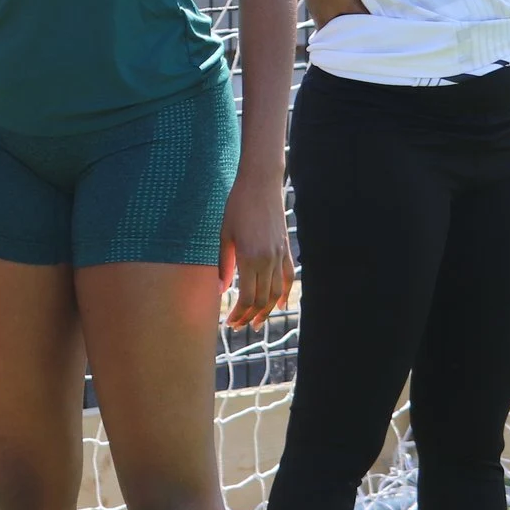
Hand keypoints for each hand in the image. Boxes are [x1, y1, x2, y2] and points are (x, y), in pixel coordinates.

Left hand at [219, 172, 292, 330]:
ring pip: (276, 292)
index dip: (239, 314)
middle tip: (238, 325)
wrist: (260, 183)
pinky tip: (279, 305)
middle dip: (250, 316)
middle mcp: (268, 260)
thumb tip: (220, 290)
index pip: (248, 297)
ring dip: (266, 310)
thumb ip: (224, 264)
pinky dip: (285, 293)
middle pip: (262, 299)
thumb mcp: (224, 234)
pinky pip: (288, 276)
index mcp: (250, 258)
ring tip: (256, 322)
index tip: (229, 322)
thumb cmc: (237, 206)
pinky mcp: (286, 248)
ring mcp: (279, 254)